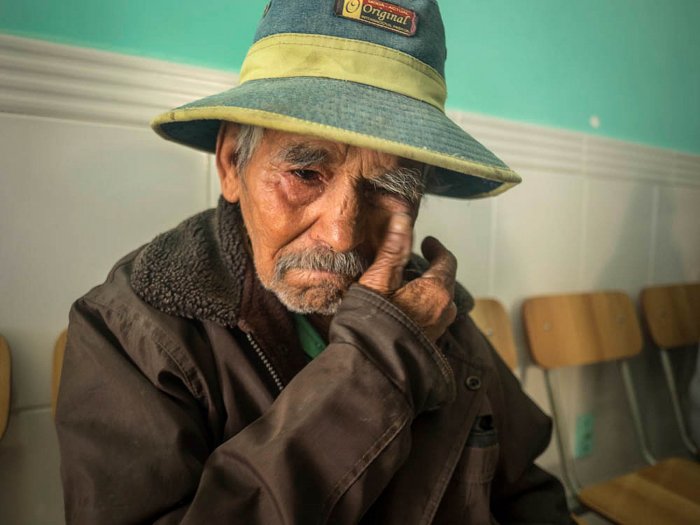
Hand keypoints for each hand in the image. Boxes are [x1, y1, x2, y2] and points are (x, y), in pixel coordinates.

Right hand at [359, 213, 457, 341]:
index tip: (427, 243)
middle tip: (412, 264)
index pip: (446, 261)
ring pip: (439, 302)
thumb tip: (403, 219)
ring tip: (404, 288)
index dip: (436, 249)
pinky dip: (422, 308)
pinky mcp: (428, 345)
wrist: (371, 368)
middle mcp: (444, 311)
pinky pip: (432, 319)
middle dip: (430, 271)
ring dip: (426, 291)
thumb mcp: (379, 279)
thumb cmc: (372, 323)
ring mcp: (438, 330)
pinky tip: (402, 310)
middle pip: (444, 282)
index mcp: (436, 291)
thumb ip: (393, 249)